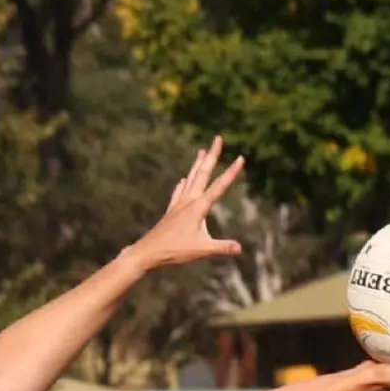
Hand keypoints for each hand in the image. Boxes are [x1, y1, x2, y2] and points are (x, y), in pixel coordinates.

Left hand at [132, 138, 244, 271]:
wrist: (149, 251)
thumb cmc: (175, 251)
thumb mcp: (202, 250)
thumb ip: (222, 248)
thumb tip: (240, 248)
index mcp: (198, 207)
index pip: (219, 187)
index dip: (232, 173)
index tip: (241, 158)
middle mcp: (188, 201)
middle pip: (203, 173)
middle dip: (212, 156)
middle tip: (217, 138)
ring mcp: (179, 205)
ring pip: (191, 179)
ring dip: (197, 164)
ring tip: (202, 150)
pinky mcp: (172, 212)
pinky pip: (179, 192)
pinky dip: (183, 184)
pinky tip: (183, 179)